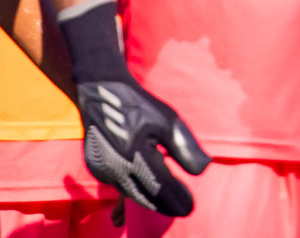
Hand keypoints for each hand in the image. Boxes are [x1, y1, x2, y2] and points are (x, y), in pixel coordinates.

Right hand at [58, 0, 208, 216]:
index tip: (191, 207)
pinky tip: (134, 203)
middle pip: (145, 196)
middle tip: (183, 209)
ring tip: (168, 205)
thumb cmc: (139, 103)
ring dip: (149, 199)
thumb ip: (184, 148)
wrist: (101, 90)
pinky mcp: (97, 167)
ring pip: (131, 193)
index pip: (161, 188)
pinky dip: (132, 192)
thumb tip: (202, 170)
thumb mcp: (168, 120)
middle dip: (165, 204)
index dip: (177, 200)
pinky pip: (117, 186)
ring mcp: (104, 169)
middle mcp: (117, 167)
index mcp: (136, 155)